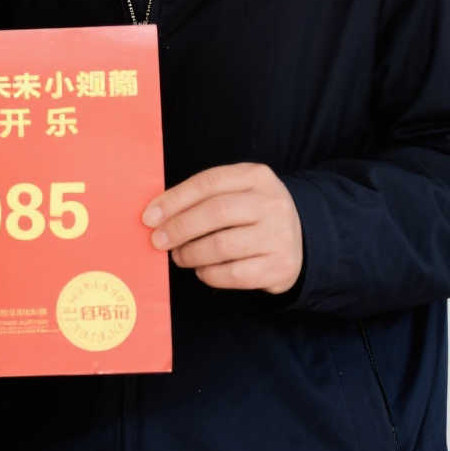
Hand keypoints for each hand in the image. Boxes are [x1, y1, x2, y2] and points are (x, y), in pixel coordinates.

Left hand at [142, 163, 303, 294]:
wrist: (300, 241)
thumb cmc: (252, 215)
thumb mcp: (237, 192)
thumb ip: (202, 197)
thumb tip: (156, 214)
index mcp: (256, 176)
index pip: (208, 183)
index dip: (174, 200)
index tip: (149, 217)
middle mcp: (272, 203)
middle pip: (215, 213)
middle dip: (179, 228)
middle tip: (157, 240)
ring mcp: (279, 236)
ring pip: (222, 245)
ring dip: (191, 253)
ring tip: (178, 256)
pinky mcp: (280, 266)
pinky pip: (233, 274)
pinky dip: (209, 274)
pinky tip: (201, 270)